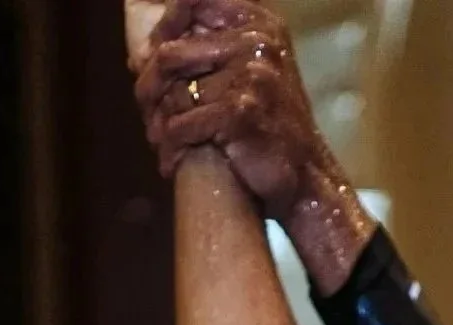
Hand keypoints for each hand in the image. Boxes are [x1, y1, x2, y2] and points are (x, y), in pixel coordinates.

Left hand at [135, 0, 348, 226]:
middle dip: (148, 87)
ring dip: (158, 124)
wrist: (307, 178)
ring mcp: (250, 77)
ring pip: (173, 95)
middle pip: (170, 54)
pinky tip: (172, 162)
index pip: (192, 2)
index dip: (163, 28)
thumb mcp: (253, 73)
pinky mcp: (239, 113)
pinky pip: (182, 125)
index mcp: (257, 23)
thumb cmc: (272, 127)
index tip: (150, 58)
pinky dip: (171, 149)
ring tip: (159, 142)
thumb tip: (145, 50)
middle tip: (146, 111)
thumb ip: (215, 50)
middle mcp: (255, 42)